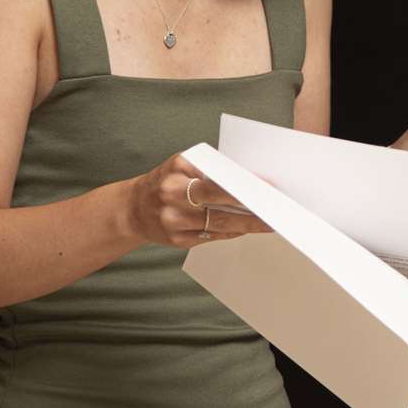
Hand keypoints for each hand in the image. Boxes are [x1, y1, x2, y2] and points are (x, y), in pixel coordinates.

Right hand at [126, 152, 273, 247]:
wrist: (133, 208)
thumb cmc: (166, 181)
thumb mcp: (184, 166)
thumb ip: (212, 170)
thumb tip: (249, 179)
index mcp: (178, 170)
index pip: (217, 180)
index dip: (243, 187)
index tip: (267, 189)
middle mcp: (173, 195)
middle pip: (219, 206)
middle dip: (250, 210)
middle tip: (274, 211)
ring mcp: (173, 221)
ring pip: (219, 224)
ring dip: (246, 224)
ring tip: (267, 223)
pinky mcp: (177, 241)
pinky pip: (211, 237)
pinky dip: (231, 232)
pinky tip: (246, 229)